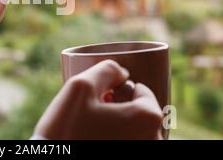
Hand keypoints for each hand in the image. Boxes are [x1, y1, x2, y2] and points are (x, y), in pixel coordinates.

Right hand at [34, 60, 163, 139]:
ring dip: (118, 125)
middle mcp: (154, 139)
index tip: (98, 99)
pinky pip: (128, 143)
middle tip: (92, 114)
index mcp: (148, 118)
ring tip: (91, 128)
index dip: (118, 90)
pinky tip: (93, 140)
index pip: (142, 91)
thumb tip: (122, 73)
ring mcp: (144, 153)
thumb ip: (106, 70)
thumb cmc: (67, 129)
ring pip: (135, 131)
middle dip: (120, 108)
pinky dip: (115, 139)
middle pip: (141, 113)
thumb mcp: (80, 86)